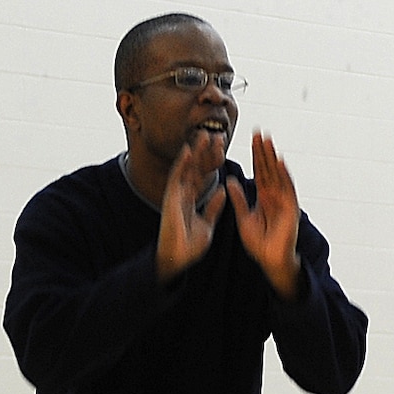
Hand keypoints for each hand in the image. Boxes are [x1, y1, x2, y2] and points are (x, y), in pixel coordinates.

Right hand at [156, 132, 227, 282]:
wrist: (179, 258)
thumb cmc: (190, 245)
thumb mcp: (207, 224)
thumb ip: (213, 207)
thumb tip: (222, 192)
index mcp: (193, 199)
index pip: (204, 176)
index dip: (213, 162)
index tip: (222, 149)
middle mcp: (184, 193)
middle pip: (196, 168)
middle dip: (206, 152)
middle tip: (215, 135)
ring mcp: (176, 194)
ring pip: (187, 168)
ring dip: (195, 152)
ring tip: (204, 135)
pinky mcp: (171, 198)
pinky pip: (177, 178)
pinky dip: (183, 164)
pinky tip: (189, 150)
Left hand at [227, 130, 302, 297]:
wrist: (270, 260)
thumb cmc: (259, 243)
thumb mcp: (244, 218)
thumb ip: (239, 199)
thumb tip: (230, 181)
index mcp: (264, 197)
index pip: (259, 171)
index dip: (256, 155)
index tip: (252, 138)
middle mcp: (275, 195)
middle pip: (268, 169)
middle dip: (263, 150)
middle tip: (258, 131)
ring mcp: (284, 201)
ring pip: (277, 174)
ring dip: (272, 157)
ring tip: (268, 140)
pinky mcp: (290, 209)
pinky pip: (287, 189)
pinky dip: (283, 175)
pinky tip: (279, 161)